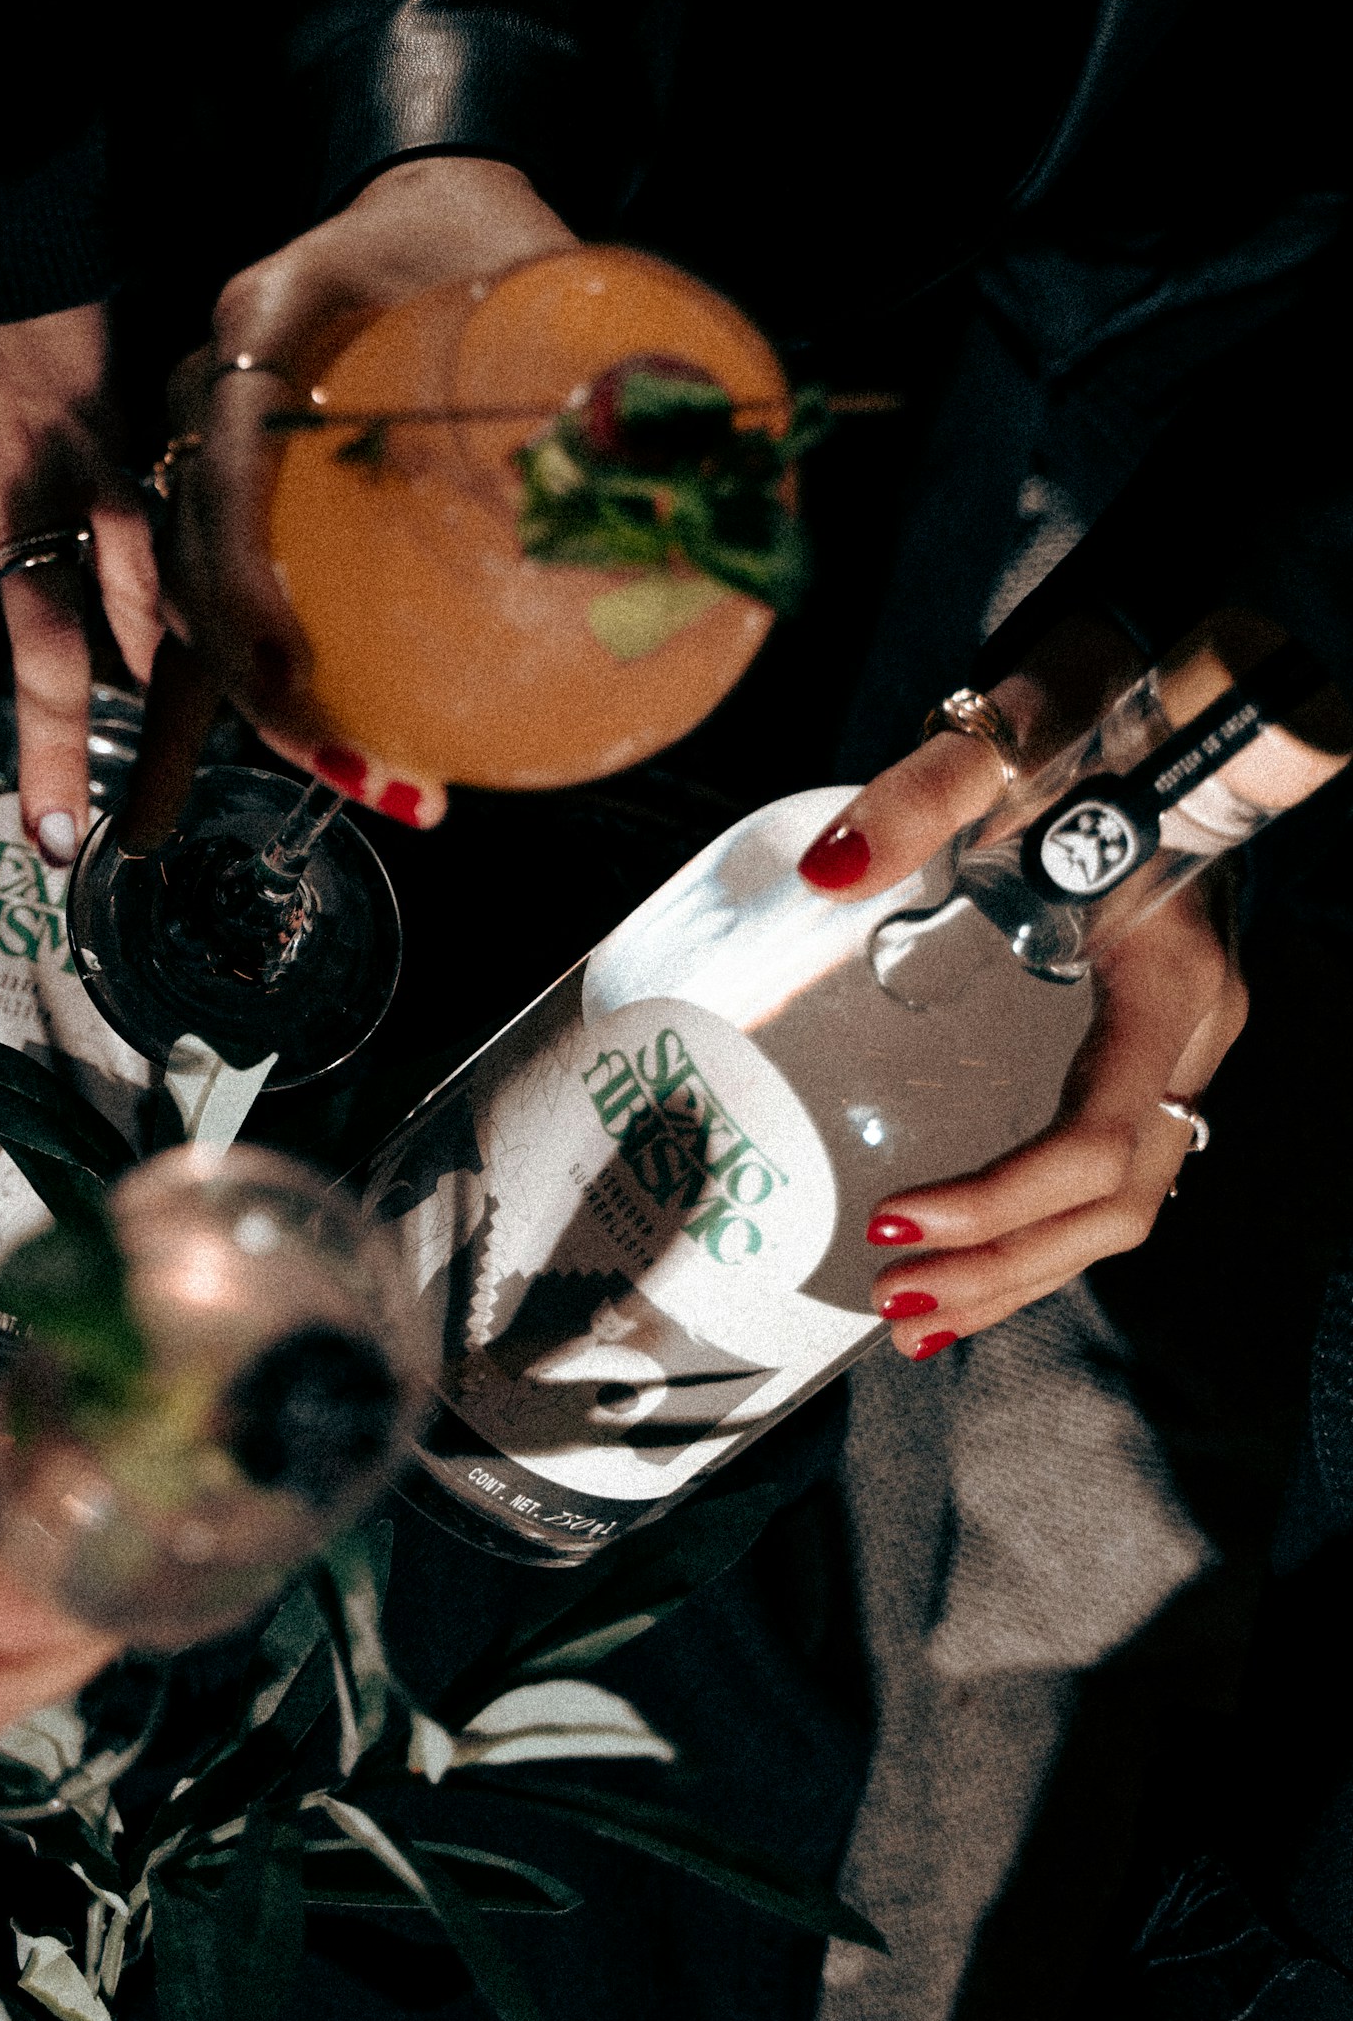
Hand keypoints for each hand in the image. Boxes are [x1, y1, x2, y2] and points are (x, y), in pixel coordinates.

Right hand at [158, 155, 577, 823]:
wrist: (423, 208)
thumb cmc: (480, 242)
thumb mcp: (538, 280)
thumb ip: (600, 373)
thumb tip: (713, 486)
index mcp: (277, 316)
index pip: (232, 446)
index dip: (242, 565)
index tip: (285, 658)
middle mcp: (215, 382)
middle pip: (194, 547)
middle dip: (250, 670)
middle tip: (342, 759)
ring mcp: (211, 443)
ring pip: (190, 590)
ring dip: (255, 695)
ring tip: (359, 776)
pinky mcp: (233, 495)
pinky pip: (219, 601)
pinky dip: (253, 684)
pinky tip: (297, 771)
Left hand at [794, 627, 1270, 1357]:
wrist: (1138, 695)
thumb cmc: (1079, 719)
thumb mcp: (1001, 742)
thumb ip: (920, 794)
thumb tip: (831, 868)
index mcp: (1171, 980)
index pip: (1104, 1132)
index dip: (1007, 1197)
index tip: (895, 1218)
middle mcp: (1191, 1033)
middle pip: (1119, 1197)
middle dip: (1006, 1264)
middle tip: (890, 1302)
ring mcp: (1172, 1051)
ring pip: (1122, 1206)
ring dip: (1022, 1273)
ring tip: (914, 1325)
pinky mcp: (1136, 1052)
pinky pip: (1105, 1174)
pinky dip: (1036, 1237)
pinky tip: (959, 1273)